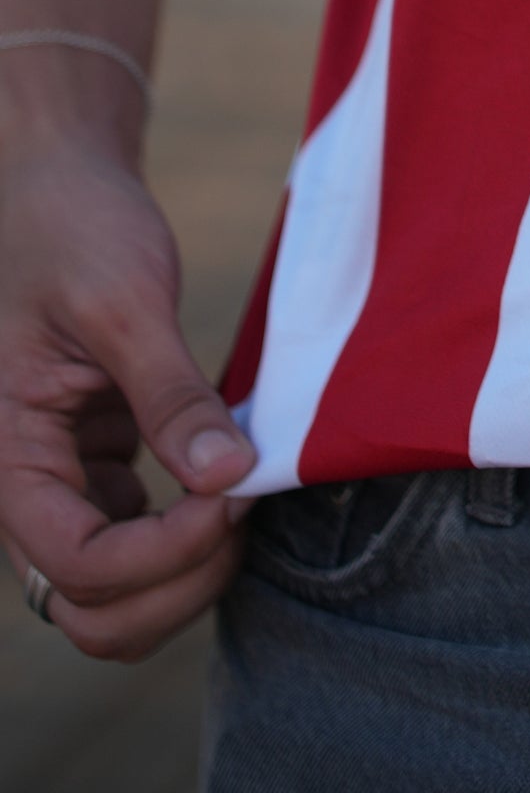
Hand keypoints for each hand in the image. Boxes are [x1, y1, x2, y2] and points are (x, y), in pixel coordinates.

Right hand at [0, 133, 254, 658]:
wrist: (58, 181)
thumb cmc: (74, 227)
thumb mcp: (124, 301)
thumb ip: (170, 395)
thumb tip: (227, 479)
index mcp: (6, 456)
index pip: (77, 567)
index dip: (162, 554)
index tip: (232, 497)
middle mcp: (24, 486)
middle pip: (91, 610)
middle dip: (175, 587)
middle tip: (242, 512)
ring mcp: (63, 480)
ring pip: (116, 590)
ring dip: (185, 571)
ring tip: (243, 496)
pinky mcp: (99, 462)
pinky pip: (138, 536)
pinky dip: (188, 531)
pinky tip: (231, 474)